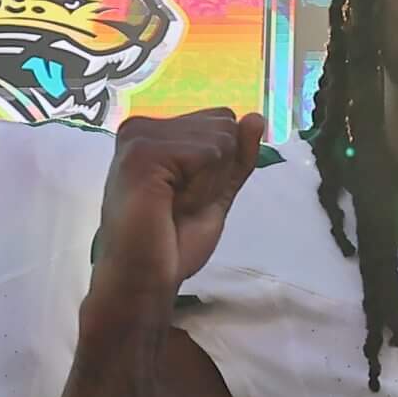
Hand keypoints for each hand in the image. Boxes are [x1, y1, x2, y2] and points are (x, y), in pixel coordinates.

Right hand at [91, 109, 266, 308]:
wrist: (143, 279)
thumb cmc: (171, 243)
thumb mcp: (216, 193)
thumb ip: (236, 157)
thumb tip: (256, 118)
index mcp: (155, 132)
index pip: (222, 120)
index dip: (220, 166)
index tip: (186, 196)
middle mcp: (143, 126)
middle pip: (224, 124)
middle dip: (216, 173)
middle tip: (179, 205)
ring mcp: (141, 136)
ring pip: (220, 139)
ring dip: (207, 184)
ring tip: (173, 207)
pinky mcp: (144, 152)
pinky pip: (208, 155)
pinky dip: (201, 189)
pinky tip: (169, 207)